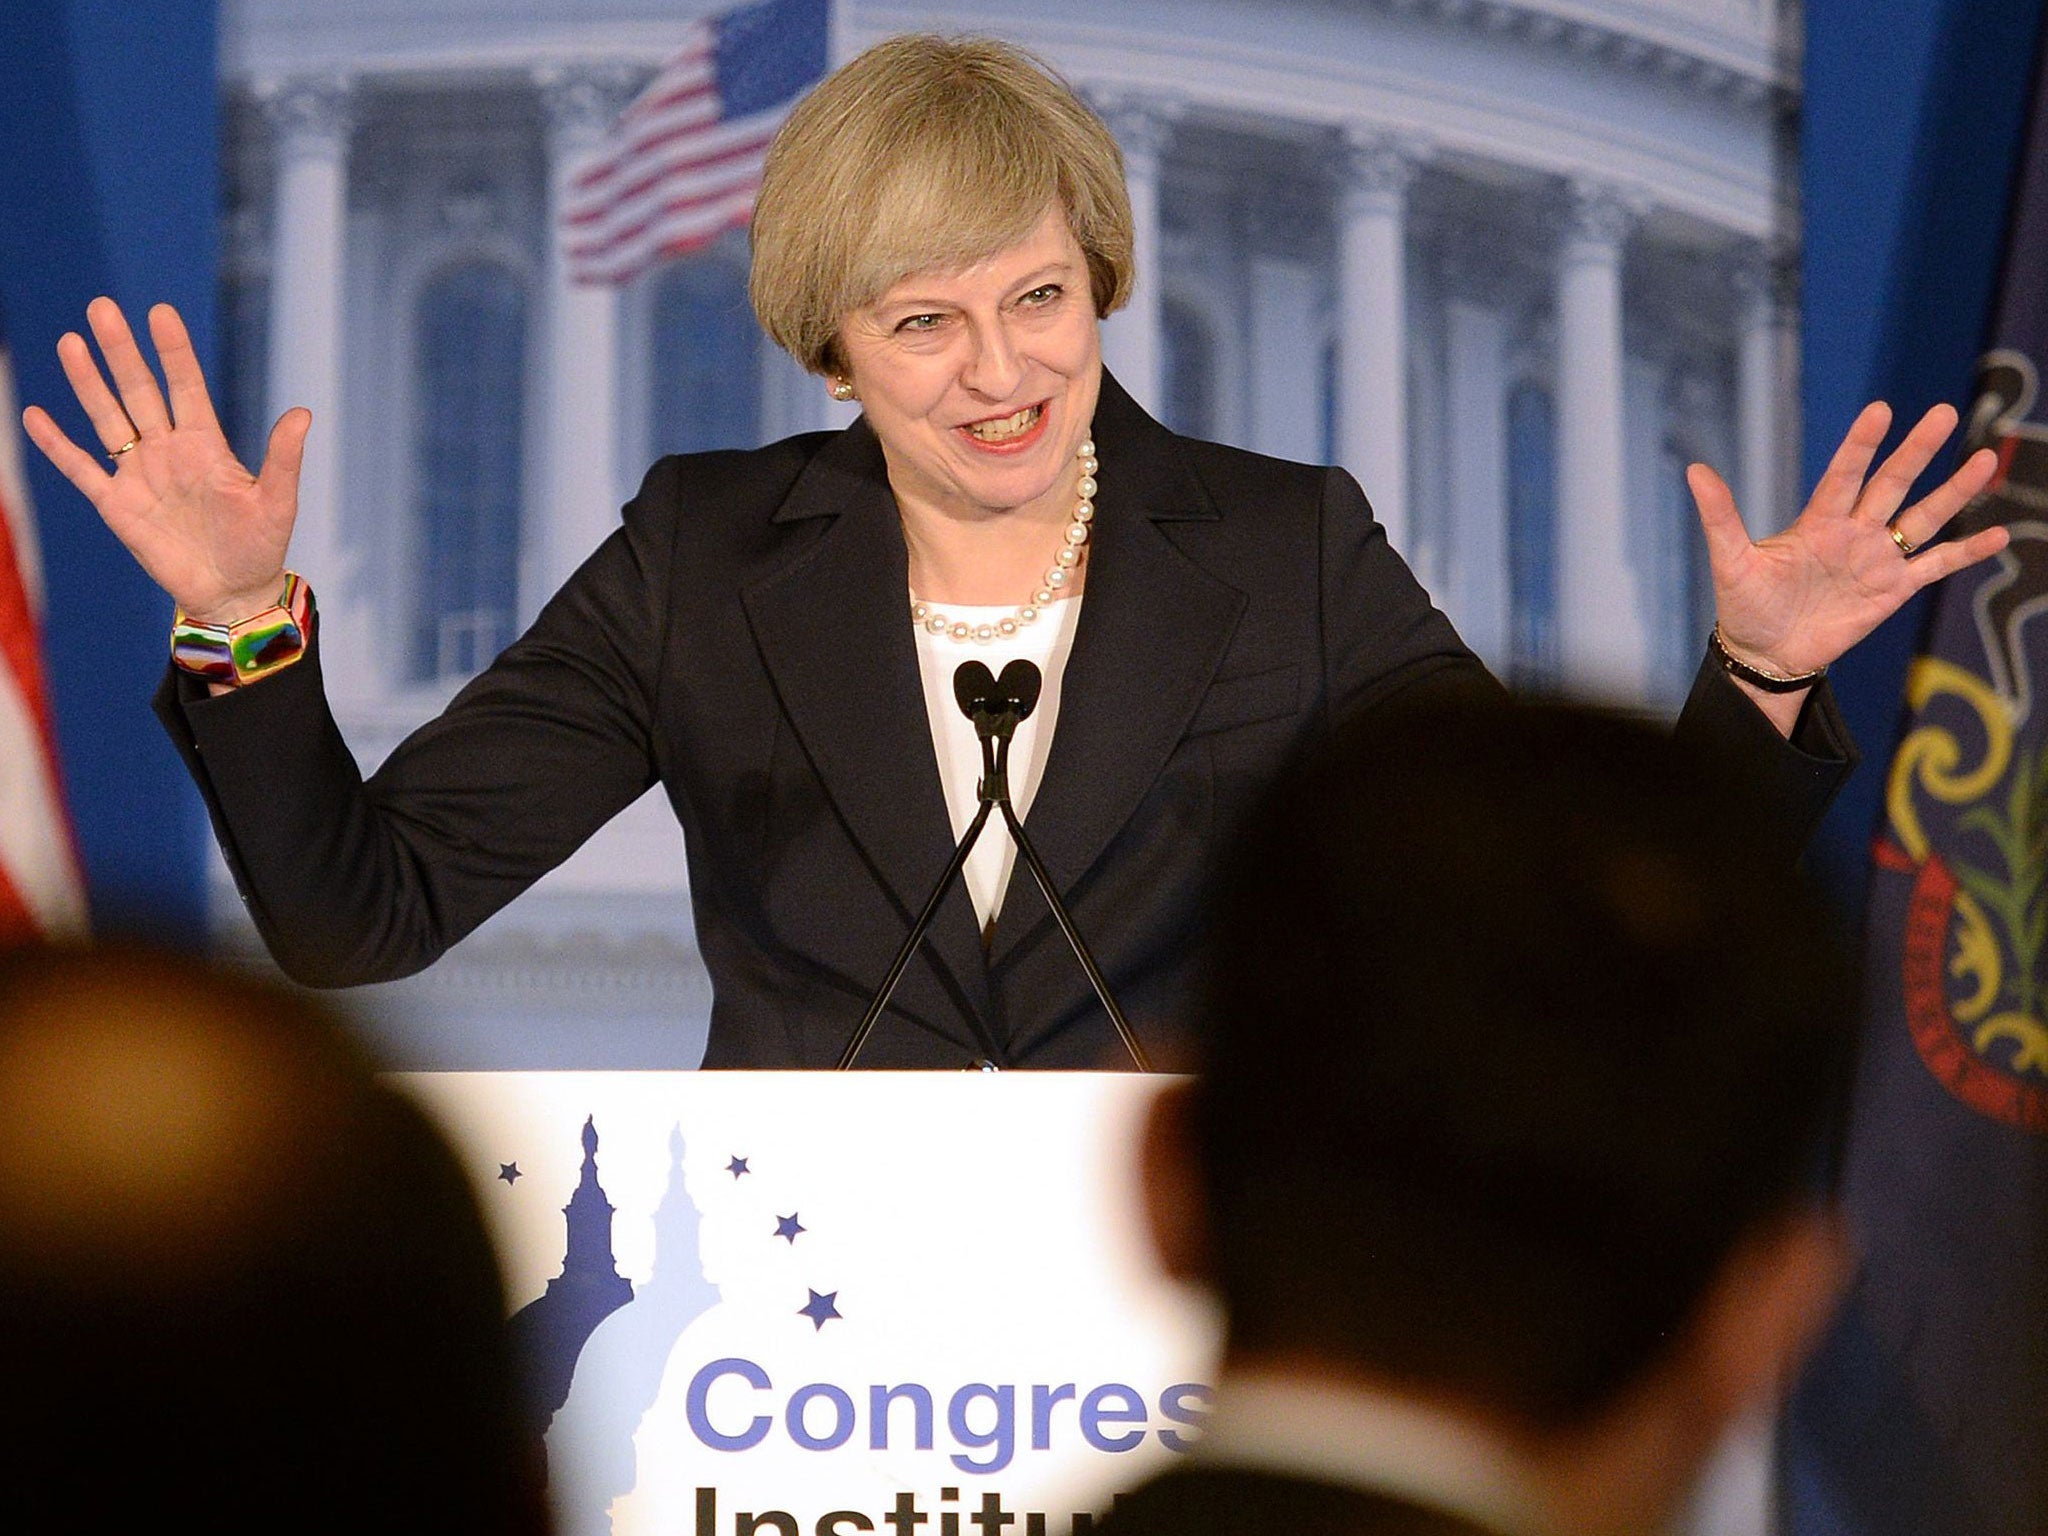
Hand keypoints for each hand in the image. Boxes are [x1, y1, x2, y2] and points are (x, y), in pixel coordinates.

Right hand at [20, 297, 308, 624]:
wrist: (233, 592)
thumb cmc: (261, 546)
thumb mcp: (278, 502)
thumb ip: (283, 459)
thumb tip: (302, 413)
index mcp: (206, 445)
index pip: (186, 387)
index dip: (173, 352)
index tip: (160, 313)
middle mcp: (168, 450)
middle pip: (139, 392)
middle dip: (122, 352)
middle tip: (101, 307)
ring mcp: (139, 475)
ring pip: (107, 418)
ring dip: (88, 383)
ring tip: (71, 342)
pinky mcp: (117, 506)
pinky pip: (81, 469)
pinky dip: (57, 445)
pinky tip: (35, 416)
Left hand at [1692, 401, 2010, 683]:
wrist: (1765, 654)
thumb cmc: (1744, 606)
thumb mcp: (1731, 562)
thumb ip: (1720, 517)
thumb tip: (1693, 470)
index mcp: (1817, 521)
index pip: (1843, 475)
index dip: (1861, 445)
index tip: (1881, 410)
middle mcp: (1853, 531)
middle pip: (1891, 484)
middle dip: (1916, 451)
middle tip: (1944, 412)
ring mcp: (1876, 558)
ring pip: (1922, 518)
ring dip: (1953, 492)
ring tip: (1984, 460)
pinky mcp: (1892, 590)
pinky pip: (1934, 566)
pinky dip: (1965, 553)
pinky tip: (1998, 537)